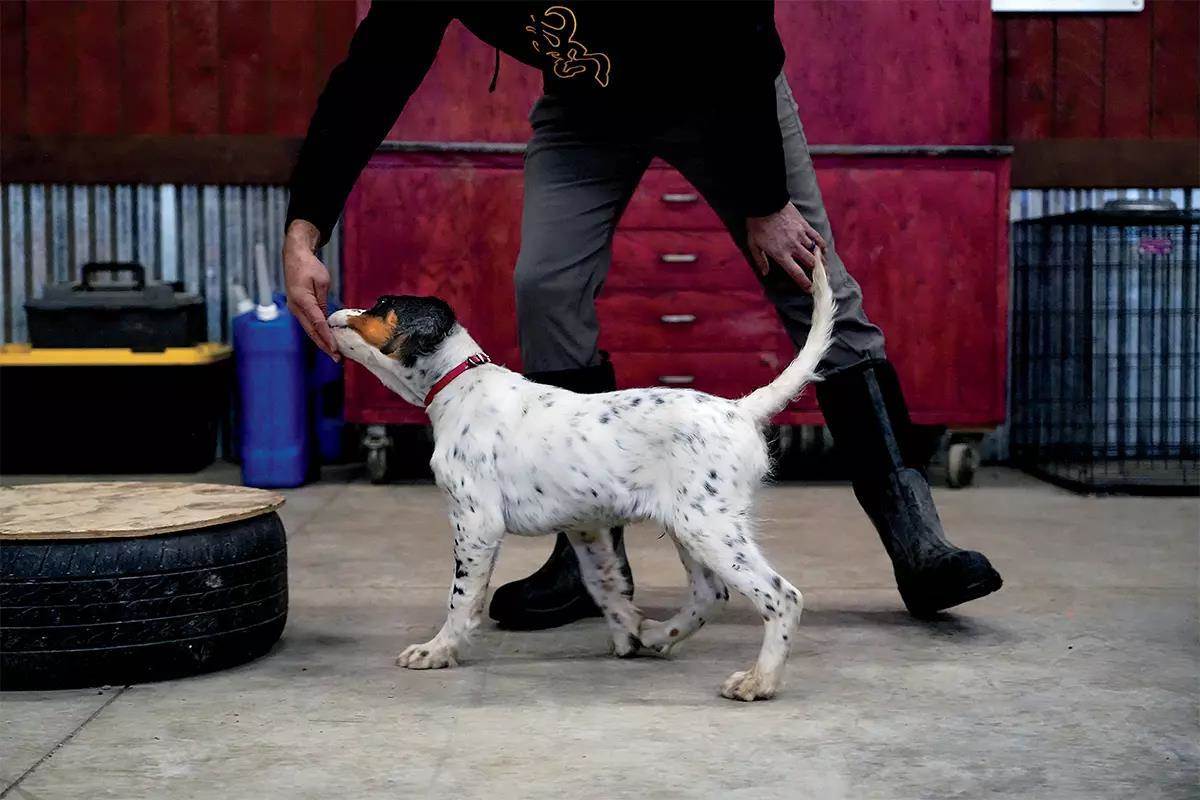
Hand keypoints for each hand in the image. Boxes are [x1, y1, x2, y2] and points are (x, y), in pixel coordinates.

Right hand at [283, 220, 339, 361]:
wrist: (294, 256)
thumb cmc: (309, 266)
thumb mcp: (321, 282)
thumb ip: (323, 301)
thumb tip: (327, 319)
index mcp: (302, 300)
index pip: (317, 323)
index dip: (327, 337)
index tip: (335, 349)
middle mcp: (296, 307)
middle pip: (312, 331)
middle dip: (324, 346)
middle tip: (337, 358)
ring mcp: (295, 309)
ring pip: (309, 330)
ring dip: (321, 342)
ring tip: (334, 353)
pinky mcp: (298, 308)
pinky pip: (308, 324)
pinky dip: (318, 333)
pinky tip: (326, 340)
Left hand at [746, 204, 827, 292]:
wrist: (765, 204)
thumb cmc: (757, 225)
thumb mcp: (753, 245)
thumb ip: (761, 260)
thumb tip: (765, 273)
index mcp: (781, 254)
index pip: (796, 273)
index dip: (805, 283)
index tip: (809, 289)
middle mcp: (793, 247)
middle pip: (810, 263)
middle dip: (816, 273)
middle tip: (820, 278)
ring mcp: (801, 236)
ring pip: (815, 252)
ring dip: (821, 261)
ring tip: (824, 267)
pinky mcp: (805, 226)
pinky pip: (817, 237)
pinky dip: (822, 245)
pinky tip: (824, 250)